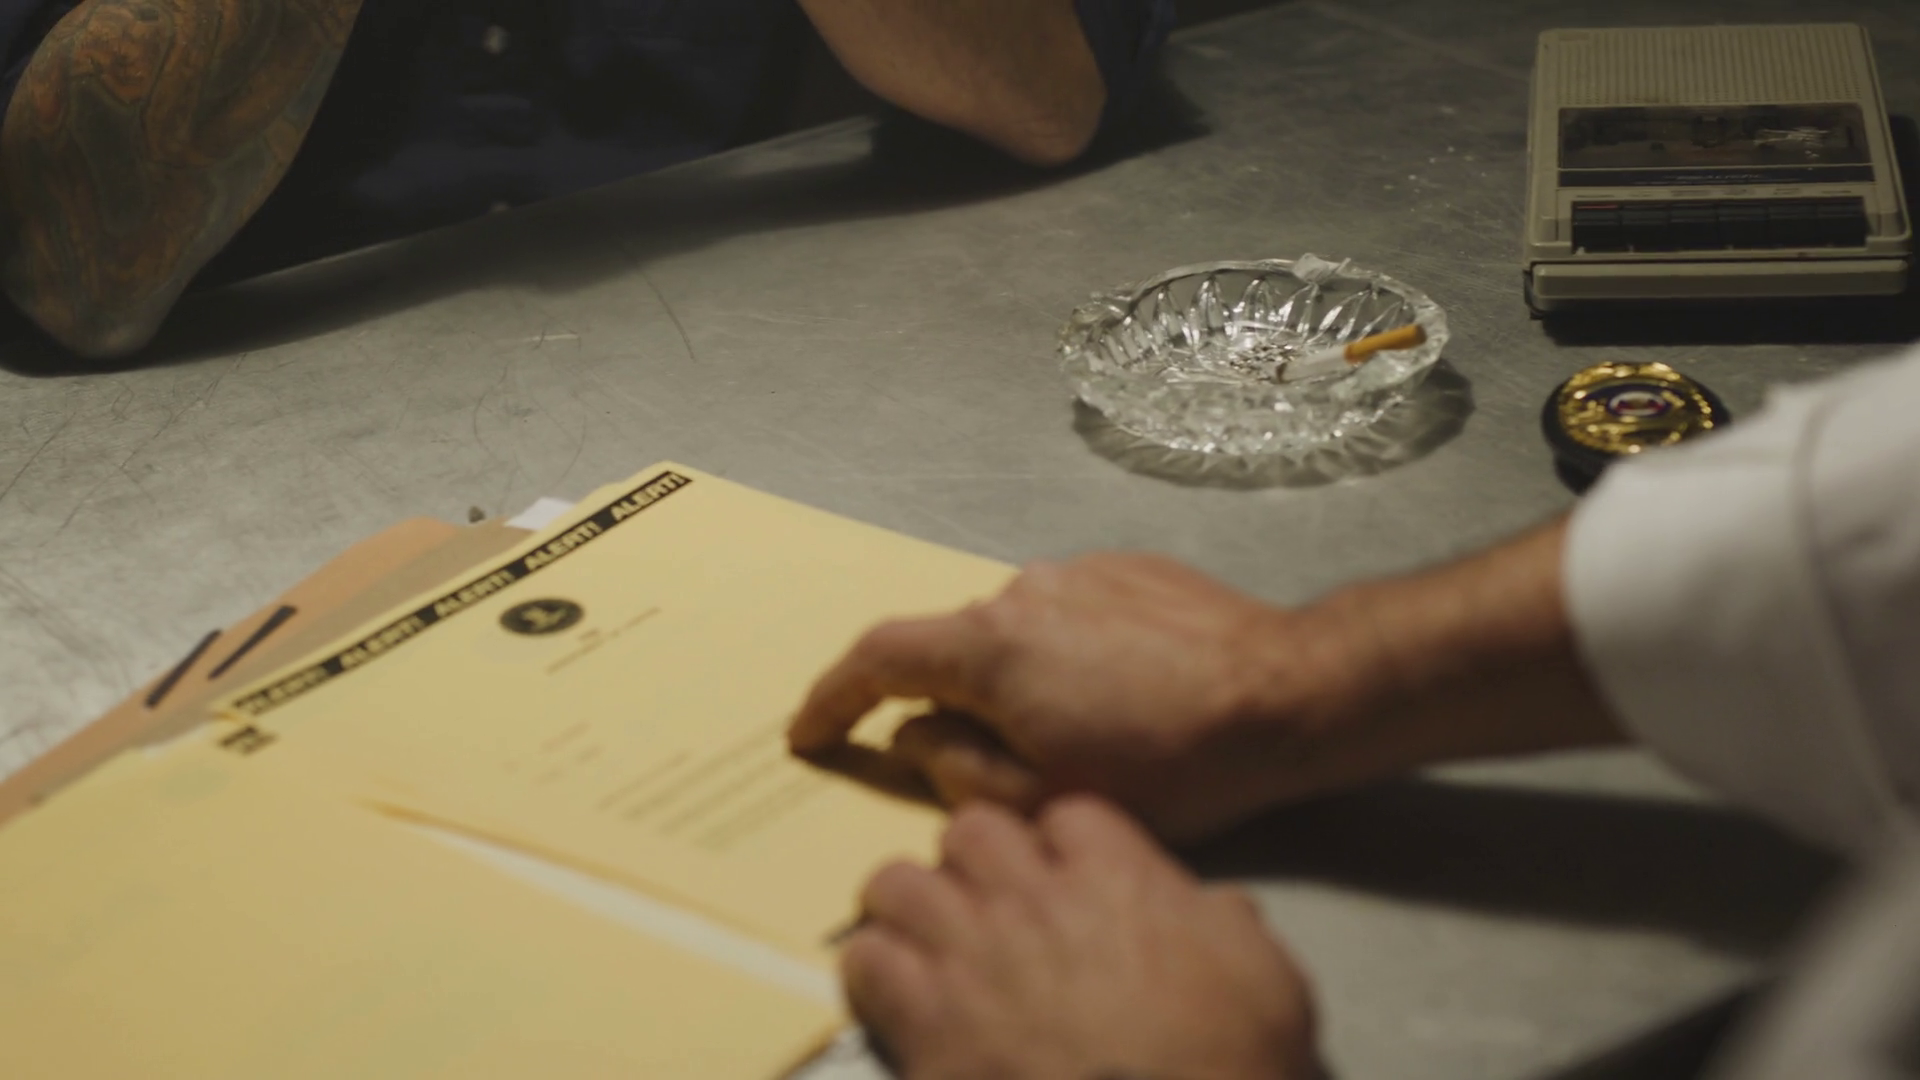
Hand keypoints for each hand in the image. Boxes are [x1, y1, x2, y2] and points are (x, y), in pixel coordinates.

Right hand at [791, 553, 1354, 839]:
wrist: (1287, 693)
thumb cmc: (1172, 762)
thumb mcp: (1046, 798)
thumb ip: (956, 769)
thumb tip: (916, 737)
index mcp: (990, 647)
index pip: (877, 657)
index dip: (833, 696)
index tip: (810, 730)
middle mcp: (1023, 590)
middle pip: (954, 649)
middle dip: (954, 704)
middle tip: (994, 764)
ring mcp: (1078, 571)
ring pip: (1017, 634)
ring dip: (1023, 681)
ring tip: (1085, 736)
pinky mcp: (1129, 568)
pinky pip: (1071, 615)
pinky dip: (1072, 656)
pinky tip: (1125, 699)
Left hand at [843, 797, 1319, 1079]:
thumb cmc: (1225, 1064)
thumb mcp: (1267, 981)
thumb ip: (1228, 927)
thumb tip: (1220, 911)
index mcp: (1118, 877)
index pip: (1067, 814)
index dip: (1061, 844)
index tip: (1063, 873)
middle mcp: (1034, 897)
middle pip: (969, 829)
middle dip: (973, 862)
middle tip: (986, 904)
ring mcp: (971, 953)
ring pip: (898, 881)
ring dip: (910, 909)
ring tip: (926, 943)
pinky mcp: (925, 1019)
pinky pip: (864, 960)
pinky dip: (872, 973)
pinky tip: (895, 998)